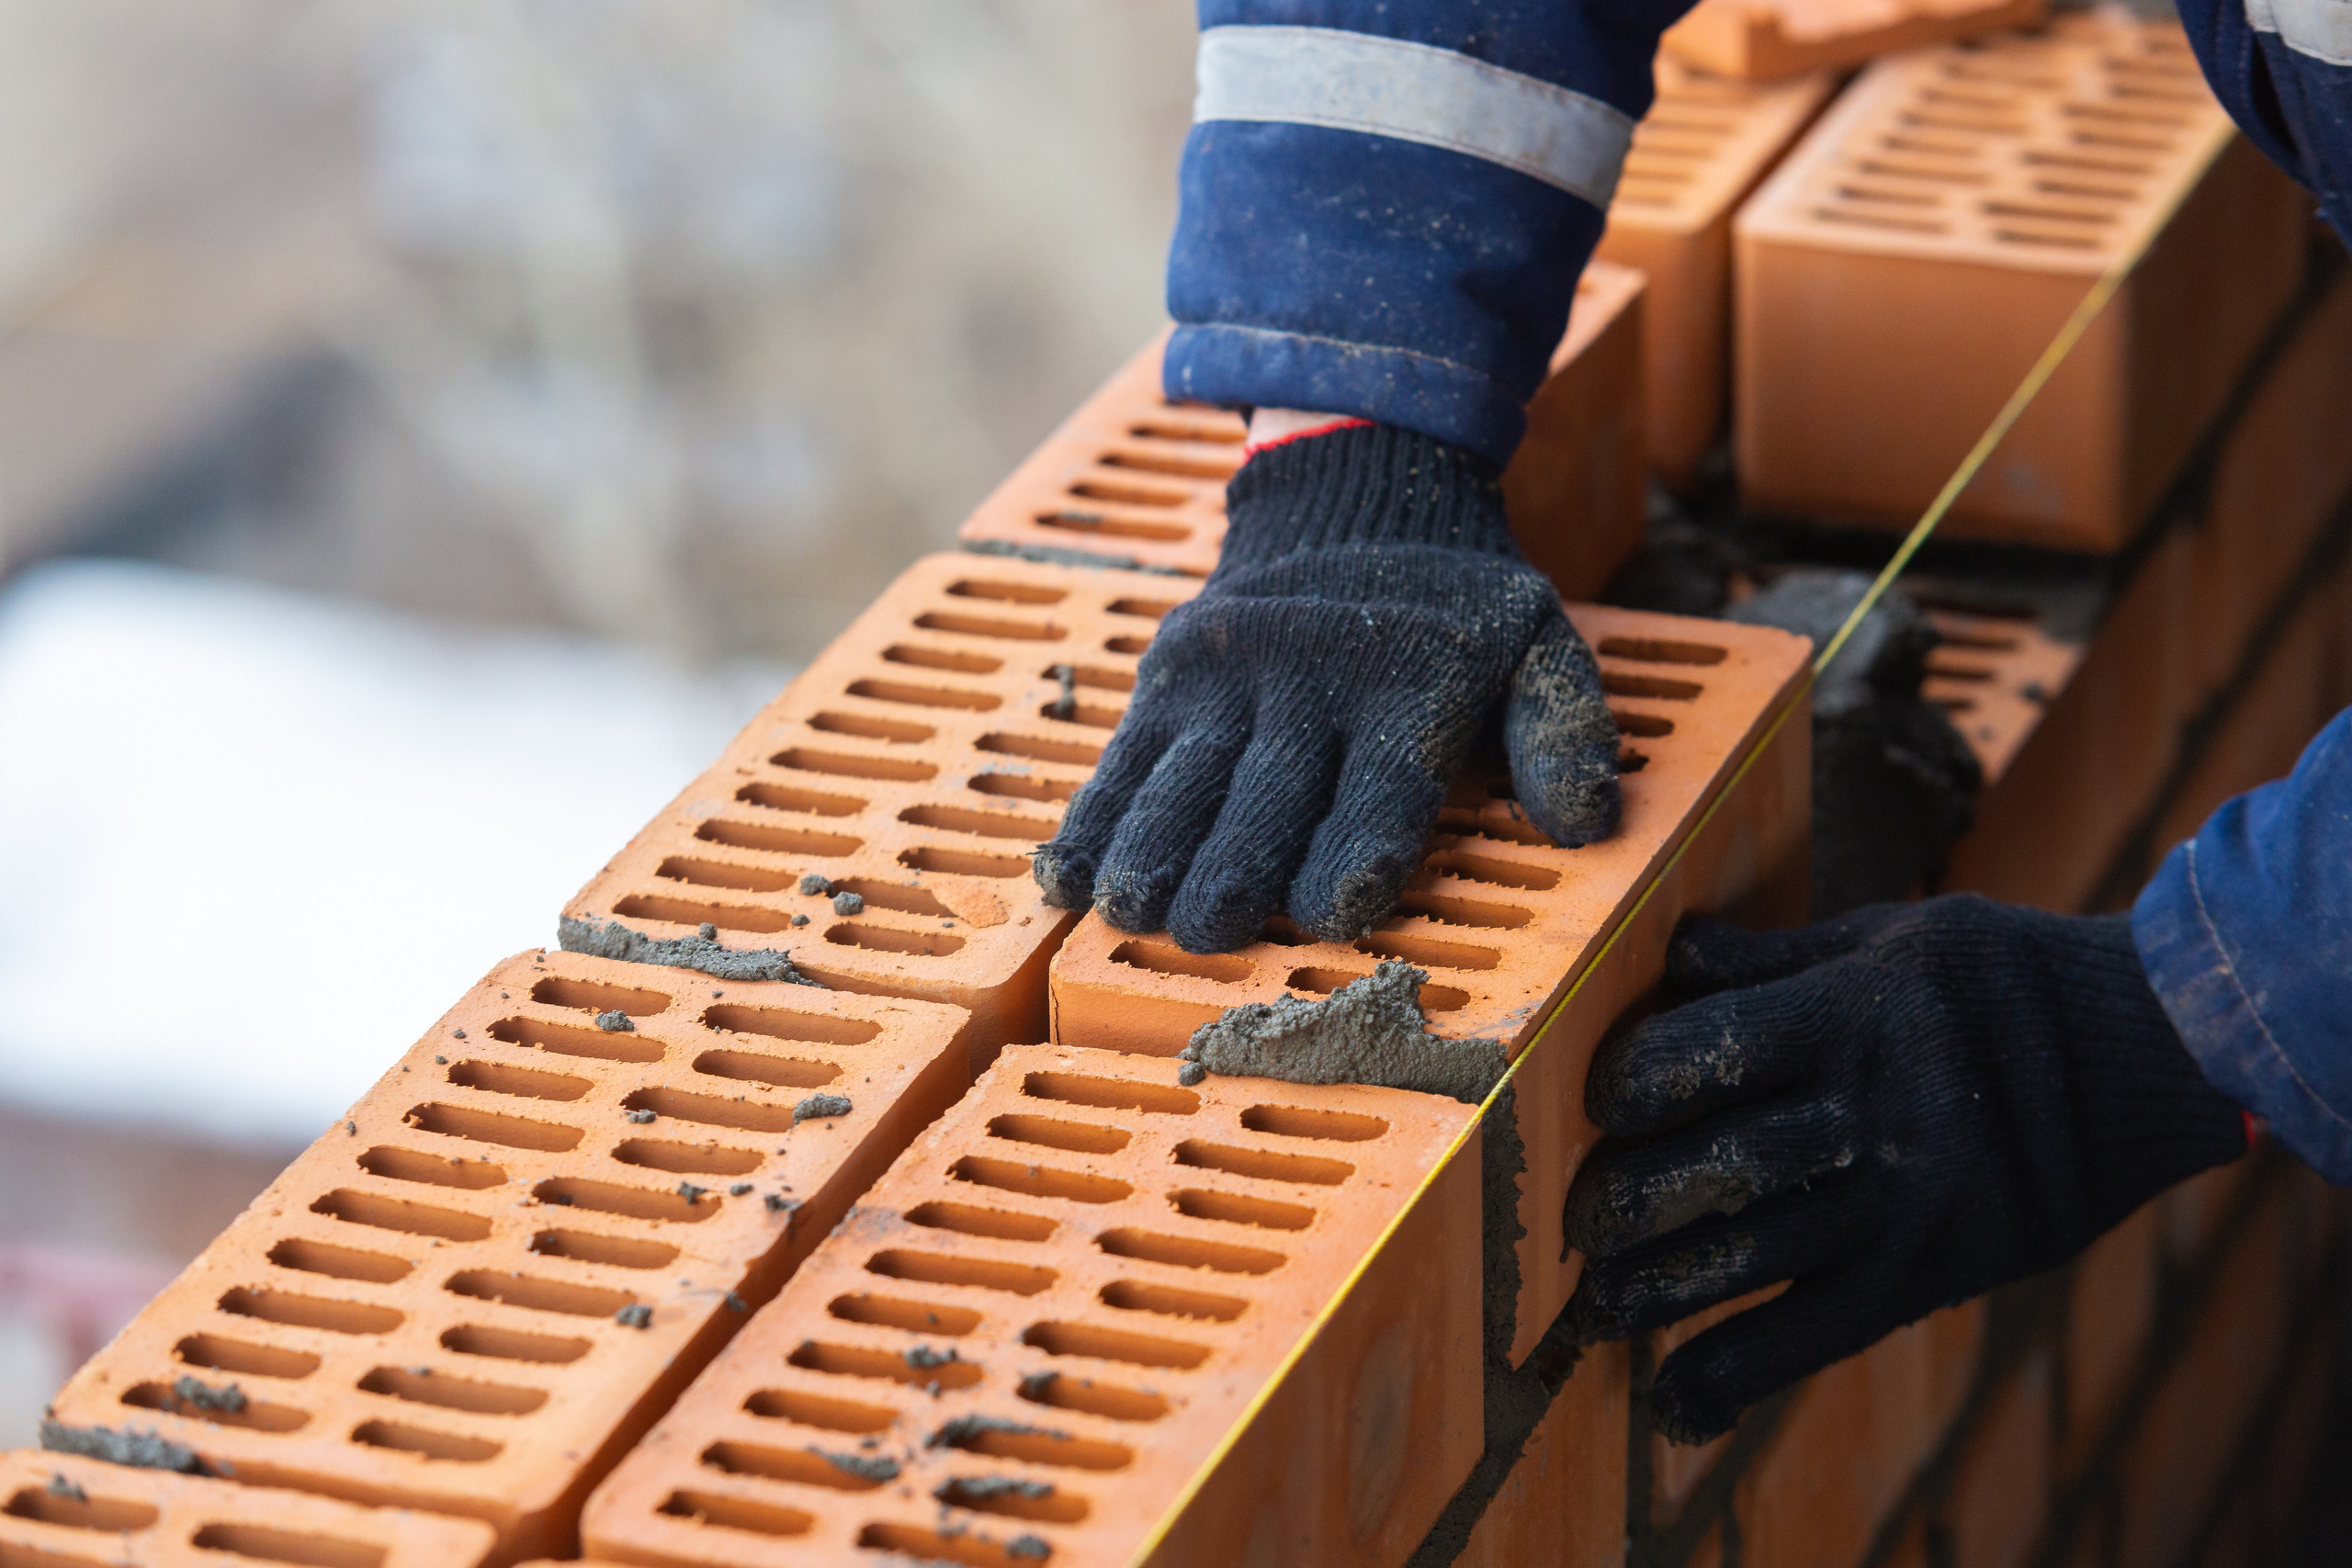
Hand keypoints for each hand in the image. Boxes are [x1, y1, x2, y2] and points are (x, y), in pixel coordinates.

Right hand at [1031, 420, 1620, 953]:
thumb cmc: (1455, 609)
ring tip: (1129, 911)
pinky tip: (1068, 878)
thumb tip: (1586, 824)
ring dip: (1151, 851)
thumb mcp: (1540, 644)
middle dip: (1234, 871)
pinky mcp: (1169, 675)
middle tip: (1206, 934)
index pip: (1378, 791)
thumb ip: (1566, 732)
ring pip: (1181, 782)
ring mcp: (1229, 678)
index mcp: (1409, 690)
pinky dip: (1093, 820)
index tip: (1328, 911)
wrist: (1354, 491)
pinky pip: (1124, 759)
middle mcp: (1309, 684)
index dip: (1353, 857)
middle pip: (1265, 799)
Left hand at [1562, 896, 2249, 1442]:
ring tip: (1594, 1306)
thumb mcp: (1889, 934)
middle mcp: (1868, 1112)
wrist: (2144, 1053)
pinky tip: (1671, 1402)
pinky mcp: (1925, 1273)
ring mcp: (1898, 1202)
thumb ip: (1773, 956)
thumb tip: (1673, 953)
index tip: (1600, 1102)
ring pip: (1745, 1258)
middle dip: (1623, 1200)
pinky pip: (1812, 1337)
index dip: (1627, 1082)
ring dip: (1651, 1291)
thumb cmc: (1999, 977)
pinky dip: (1732, 1376)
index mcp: (1847, 1014)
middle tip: (1577, 1220)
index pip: (1699, 1052)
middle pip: (1711, 1167)